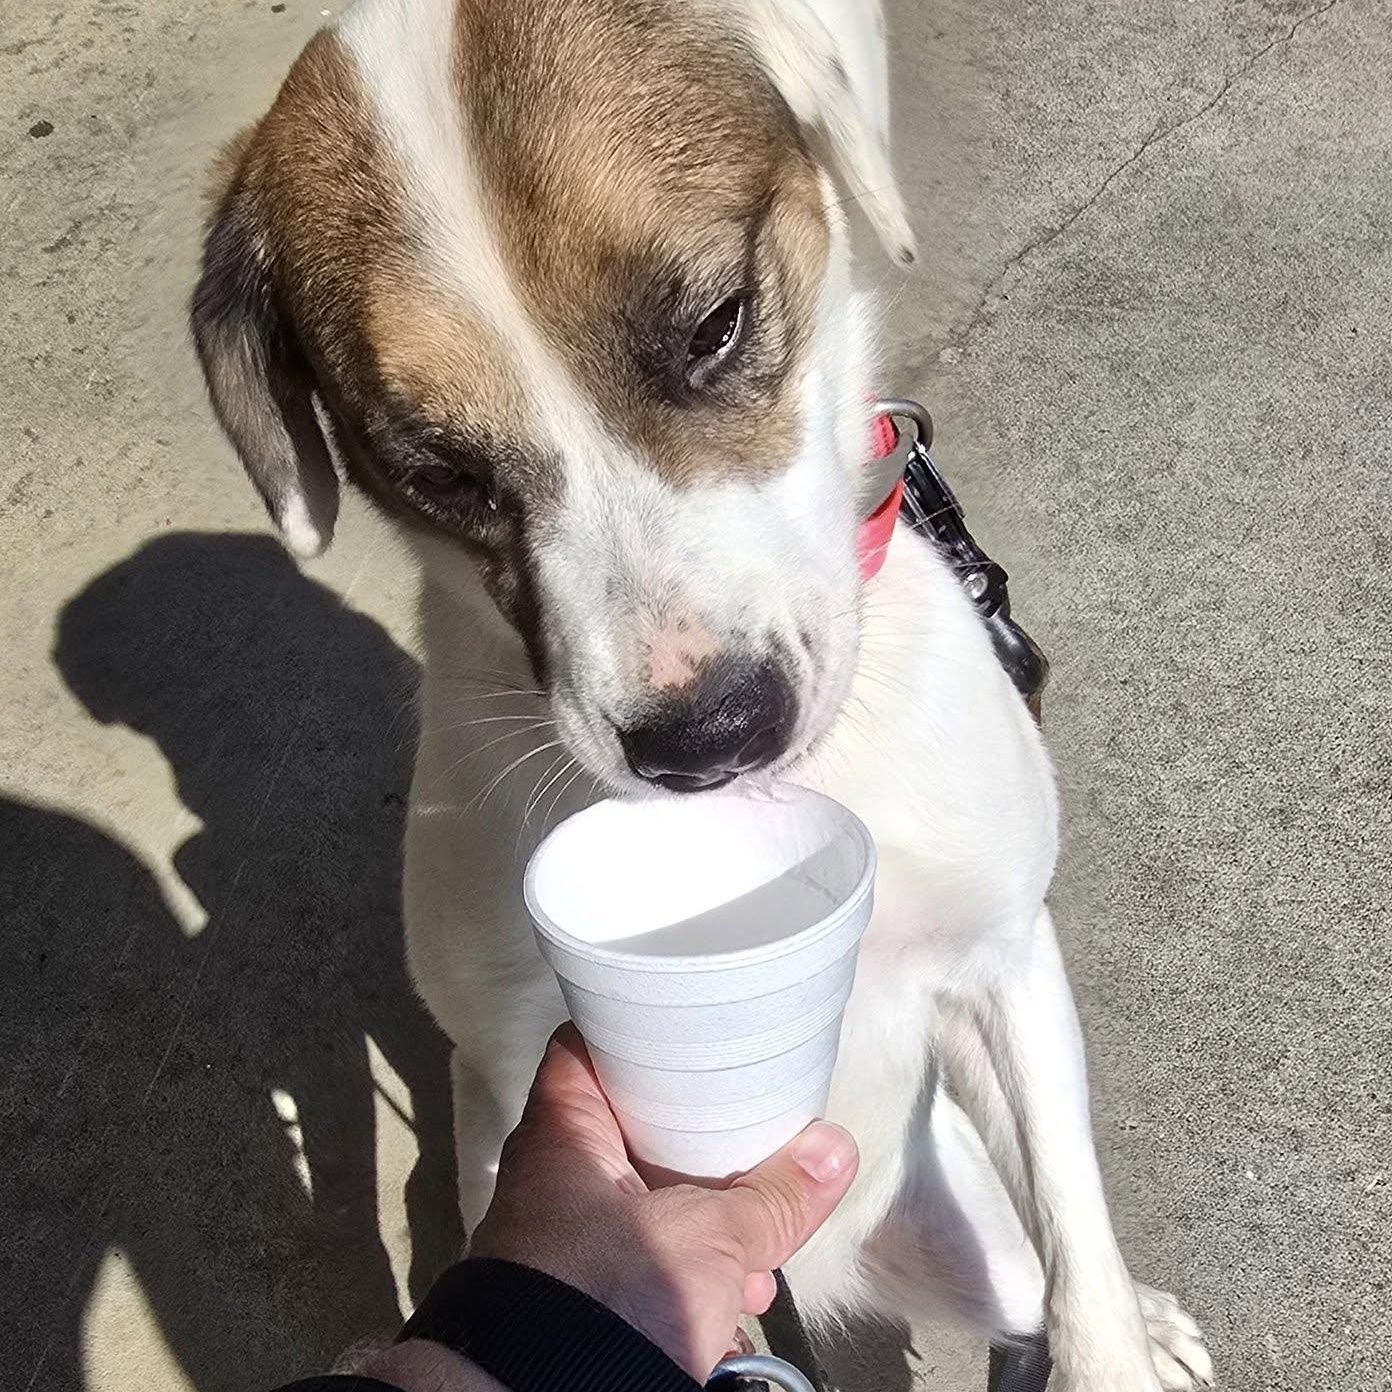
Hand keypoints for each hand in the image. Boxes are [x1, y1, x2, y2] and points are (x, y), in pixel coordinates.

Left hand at [468, 1024, 858, 1379]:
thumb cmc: (606, 1297)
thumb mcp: (709, 1239)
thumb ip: (772, 1198)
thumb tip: (833, 1151)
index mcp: (563, 1135)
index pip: (585, 1047)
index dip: (632, 1030)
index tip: (685, 1026)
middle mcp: (549, 1179)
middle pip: (625, 1129)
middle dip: (693, 1146)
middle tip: (745, 1143)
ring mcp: (558, 1242)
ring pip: (637, 1205)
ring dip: (698, 1222)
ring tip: (753, 1249)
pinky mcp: (575, 1299)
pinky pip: (636, 1266)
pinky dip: (684, 1274)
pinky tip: (730, 1300)